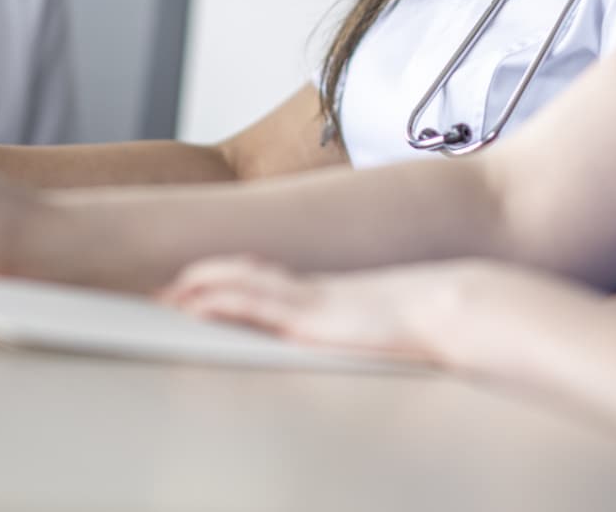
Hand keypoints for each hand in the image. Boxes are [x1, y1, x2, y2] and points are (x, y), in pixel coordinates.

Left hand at [158, 256, 521, 365]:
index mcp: (327, 296)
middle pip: (244, 278)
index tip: (194, 287)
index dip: (227, 281)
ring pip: (242, 283)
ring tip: (166, 292)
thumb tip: (361, 336)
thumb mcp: (385, 326)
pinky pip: (256, 300)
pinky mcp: (312, 312)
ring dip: (201, 287)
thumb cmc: (428, 322)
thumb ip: (364, 328)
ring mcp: (311, 298)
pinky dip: (221, 298)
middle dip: (202, 283)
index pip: (265, 282)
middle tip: (162, 289)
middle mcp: (313, 292)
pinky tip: (196, 300)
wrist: (453, 308)